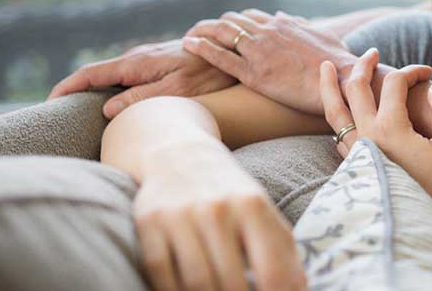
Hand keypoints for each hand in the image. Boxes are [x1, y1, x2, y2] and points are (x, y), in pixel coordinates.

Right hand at [48, 39, 236, 118]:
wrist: (232, 48)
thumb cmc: (209, 72)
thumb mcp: (177, 90)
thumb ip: (142, 98)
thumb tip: (106, 109)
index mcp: (137, 63)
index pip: (91, 74)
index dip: (67, 87)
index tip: (48, 102)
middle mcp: (138, 58)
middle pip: (97, 74)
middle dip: (74, 90)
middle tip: (55, 112)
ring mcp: (148, 59)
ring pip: (112, 75)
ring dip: (93, 89)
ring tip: (76, 111)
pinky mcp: (158, 63)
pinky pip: (127, 76)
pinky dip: (112, 87)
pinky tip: (111, 100)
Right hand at [134, 142, 304, 290]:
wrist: (178, 153)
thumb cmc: (229, 193)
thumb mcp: (262, 211)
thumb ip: (282, 250)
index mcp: (253, 205)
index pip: (272, 270)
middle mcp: (216, 209)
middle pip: (232, 284)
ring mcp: (180, 216)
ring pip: (197, 284)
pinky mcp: (149, 225)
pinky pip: (162, 276)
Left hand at [181, 10, 356, 114]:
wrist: (342, 79)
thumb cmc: (337, 62)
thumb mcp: (321, 36)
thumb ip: (301, 26)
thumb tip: (285, 16)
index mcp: (283, 25)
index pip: (251, 16)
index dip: (235, 21)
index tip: (224, 27)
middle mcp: (268, 32)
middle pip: (232, 21)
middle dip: (214, 25)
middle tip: (200, 32)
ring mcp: (260, 52)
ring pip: (222, 33)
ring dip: (201, 31)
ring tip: (188, 35)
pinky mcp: (254, 73)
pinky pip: (220, 56)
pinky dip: (201, 47)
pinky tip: (188, 44)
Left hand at [320, 49, 431, 216]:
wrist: (421, 224)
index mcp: (390, 127)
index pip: (394, 83)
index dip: (412, 71)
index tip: (428, 73)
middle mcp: (366, 135)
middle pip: (356, 88)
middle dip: (364, 65)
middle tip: (371, 52)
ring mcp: (355, 151)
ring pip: (334, 111)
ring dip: (330, 85)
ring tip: (326, 67)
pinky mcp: (352, 165)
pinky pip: (337, 132)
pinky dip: (335, 114)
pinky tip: (339, 109)